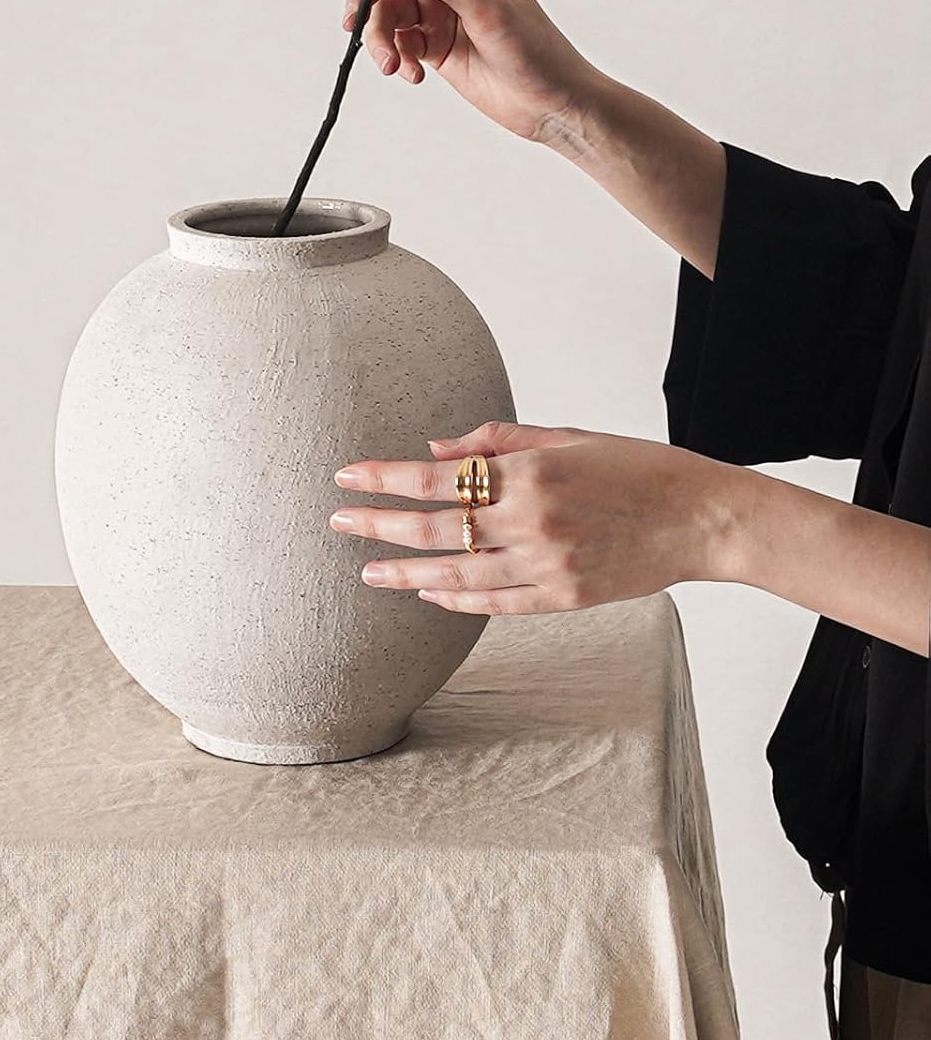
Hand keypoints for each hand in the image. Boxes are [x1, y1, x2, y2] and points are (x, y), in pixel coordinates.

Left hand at [330, 419, 744, 613]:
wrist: (701, 519)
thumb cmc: (637, 468)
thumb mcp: (568, 436)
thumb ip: (499, 442)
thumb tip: (436, 449)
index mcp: (531, 473)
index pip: (436, 477)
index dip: (385, 479)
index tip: (346, 477)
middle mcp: (532, 522)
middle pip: (435, 530)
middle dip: (379, 526)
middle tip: (337, 523)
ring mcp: (547, 566)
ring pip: (457, 574)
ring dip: (406, 573)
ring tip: (368, 570)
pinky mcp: (564, 597)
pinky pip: (495, 603)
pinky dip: (457, 599)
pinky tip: (428, 592)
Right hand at [342, 0, 601, 145]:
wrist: (551, 104)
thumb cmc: (536, 51)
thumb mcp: (488, 9)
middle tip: (355, 23)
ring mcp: (438, 14)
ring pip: (385, 13)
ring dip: (379, 39)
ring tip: (391, 66)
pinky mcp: (433, 47)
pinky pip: (397, 44)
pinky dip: (397, 59)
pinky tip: (413, 75)